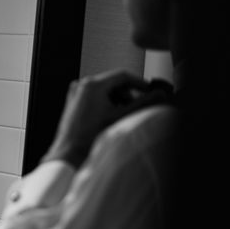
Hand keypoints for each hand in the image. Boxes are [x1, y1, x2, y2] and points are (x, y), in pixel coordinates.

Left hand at [42, 69, 170, 167]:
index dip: (139, 83)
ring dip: (118, 99)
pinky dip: (106, 103)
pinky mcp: (74, 101)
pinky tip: (111, 117)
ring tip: (123, 115)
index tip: (150, 90)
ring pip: (104, 90)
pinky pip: (95, 96)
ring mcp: (76, 93)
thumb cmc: (89, 137)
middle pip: (113, 83)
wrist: (69, 153)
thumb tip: (159, 95)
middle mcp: (82, 85)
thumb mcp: (121, 117)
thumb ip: (143, 104)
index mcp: (93, 85)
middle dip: (128, 94)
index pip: (123, 75)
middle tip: (138, 106)